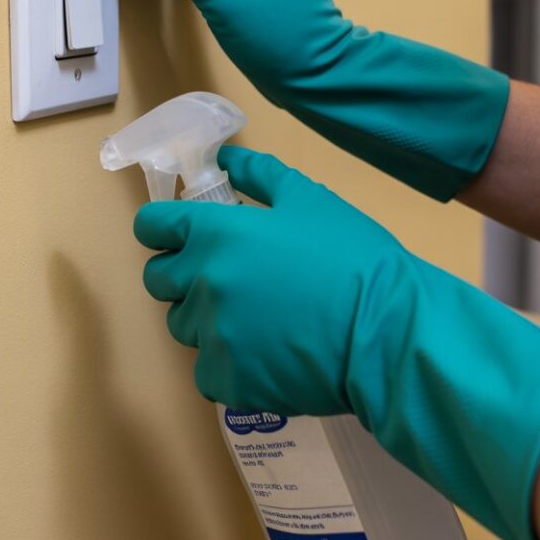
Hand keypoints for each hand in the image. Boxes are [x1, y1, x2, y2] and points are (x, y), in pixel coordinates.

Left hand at [135, 145, 539, 539]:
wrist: (388, 332)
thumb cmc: (352, 258)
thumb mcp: (310, 200)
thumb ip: (258, 174)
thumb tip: (223, 157)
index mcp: (216, 234)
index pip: (151, 226)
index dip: (164, 228)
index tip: (184, 234)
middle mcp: (203, 283)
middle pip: (158, 279)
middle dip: (183, 274)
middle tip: (230, 276)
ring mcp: (212, 336)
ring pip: (183, 325)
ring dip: (206, 319)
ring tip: (256, 318)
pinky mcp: (228, 381)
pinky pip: (206, 371)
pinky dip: (228, 363)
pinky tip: (266, 354)